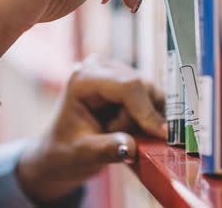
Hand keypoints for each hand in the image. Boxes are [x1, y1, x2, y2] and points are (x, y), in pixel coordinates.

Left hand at [15, 56, 165, 202]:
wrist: (61, 150)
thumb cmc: (65, 150)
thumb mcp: (83, 155)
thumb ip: (107, 149)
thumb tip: (132, 147)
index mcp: (84, 79)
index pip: (127, 86)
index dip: (146, 110)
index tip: (161, 135)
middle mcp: (100, 67)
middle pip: (142, 87)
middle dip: (140, 119)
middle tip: (119, 138)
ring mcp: (114, 71)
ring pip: (151, 93)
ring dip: (143, 119)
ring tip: (117, 131)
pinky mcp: (126, 80)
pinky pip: (151, 98)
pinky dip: (146, 117)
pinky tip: (127, 128)